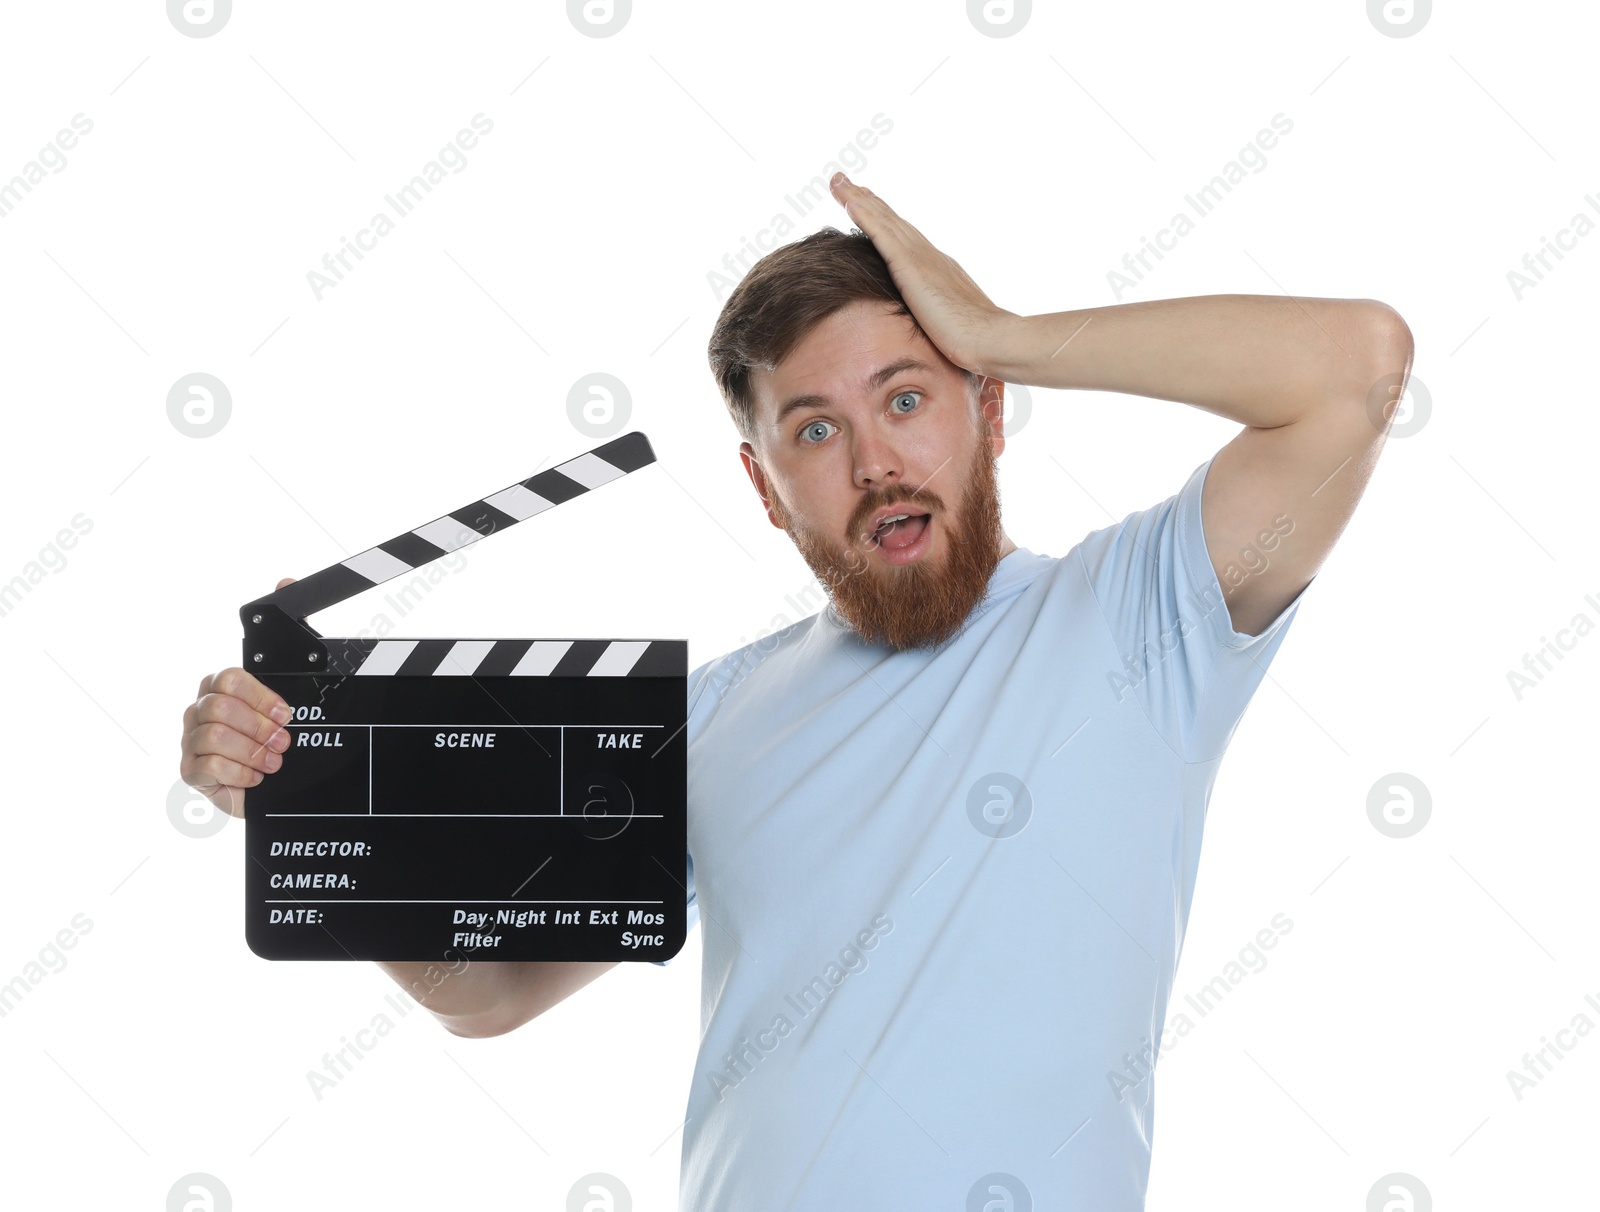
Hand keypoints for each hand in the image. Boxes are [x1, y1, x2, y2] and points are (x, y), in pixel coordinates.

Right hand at [178, 577, 296, 818]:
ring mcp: (191, 739)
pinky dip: (239, 773)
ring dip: (252, 752)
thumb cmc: (281, 731)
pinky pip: (206, 767)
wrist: (282, 783)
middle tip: (283, 742)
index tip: (286, 713)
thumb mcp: (297, 681)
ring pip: (213, 737)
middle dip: (258, 728)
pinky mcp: (190, 770)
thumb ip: (294, 632)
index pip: (229, 678)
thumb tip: (284, 581)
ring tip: (272, 762)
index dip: (260, 696)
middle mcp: (200, 708)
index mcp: (221, 685)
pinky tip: (255, 776)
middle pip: (219, 707)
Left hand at [828, 171, 1014, 374]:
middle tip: (844, 181)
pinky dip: (865, 216)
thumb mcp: (948, 326)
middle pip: (891, 220)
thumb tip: (928, 329)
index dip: (883, 219)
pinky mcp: (911, 267)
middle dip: (866, 200)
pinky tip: (849, 202)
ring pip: (883, 220)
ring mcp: (920, 258)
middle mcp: (928, 256)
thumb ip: (935, 318)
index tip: (865, 202)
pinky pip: (882, 235)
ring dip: (858, 199)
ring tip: (838, 182)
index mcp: (936, 269)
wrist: (991, 339)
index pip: (903, 238)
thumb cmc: (976, 342)